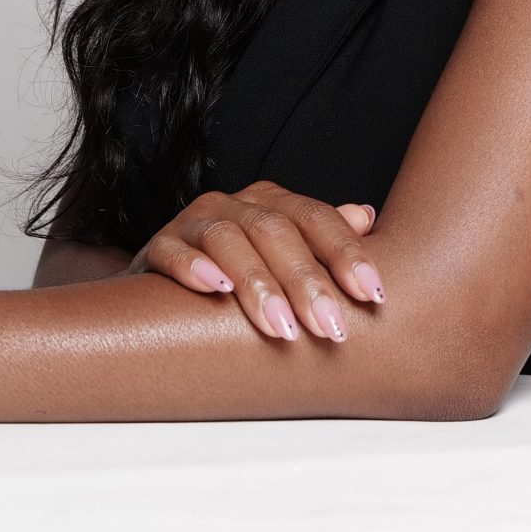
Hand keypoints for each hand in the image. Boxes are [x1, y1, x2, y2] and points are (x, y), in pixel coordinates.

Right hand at [128, 180, 384, 343]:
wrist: (160, 288)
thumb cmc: (239, 275)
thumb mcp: (284, 257)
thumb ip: (323, 241)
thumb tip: (366, 217)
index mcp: (273, 203)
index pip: (317, 219)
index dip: (347, 253)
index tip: (373, 294)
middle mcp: (236, 204)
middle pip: (277, 232)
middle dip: (307, 282)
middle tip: (330, 327)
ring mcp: (194, 221)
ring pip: (229, 241)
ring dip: (258, 285)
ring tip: (282, 328)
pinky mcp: (157, 246)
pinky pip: (173, 250)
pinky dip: (193, 266)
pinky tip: (215, 289)